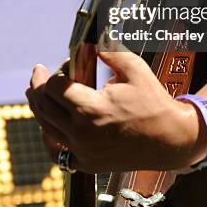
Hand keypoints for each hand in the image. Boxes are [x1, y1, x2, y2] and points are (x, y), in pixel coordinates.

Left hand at [26, 50, 206, 172]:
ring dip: (39, 107)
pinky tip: (47, 124)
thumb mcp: (134, 68)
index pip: (54, 88)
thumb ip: (108, 51)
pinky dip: (48, 135)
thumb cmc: (153, 102)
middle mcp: (82, 133)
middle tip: (38, 72)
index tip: (66, 64)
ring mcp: (83, 152)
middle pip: (44, 107)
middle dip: (38, 85)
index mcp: (91, 109)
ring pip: (46, 127)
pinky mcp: (87, 164)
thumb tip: (89, 43)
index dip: (55, 72)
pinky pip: (57, 151)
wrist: (170, 139)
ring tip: (36, 92)